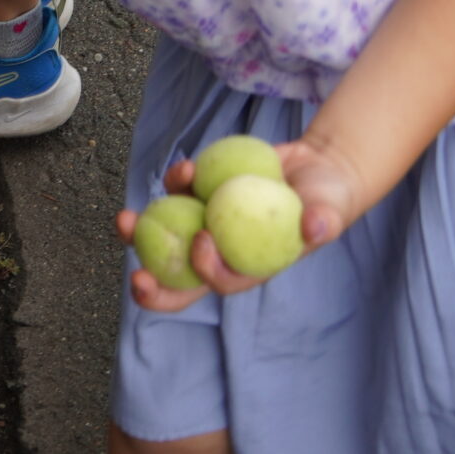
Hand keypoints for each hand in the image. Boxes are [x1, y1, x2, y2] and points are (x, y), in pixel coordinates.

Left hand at [112, 135, 367, 311]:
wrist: (315, 168)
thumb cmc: (327, 198)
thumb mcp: (332, 208)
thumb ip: (326, 220)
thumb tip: (315, 228)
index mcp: (251, 267)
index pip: (223, 282)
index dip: (207, 271)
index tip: (202, 241)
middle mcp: (224, 252)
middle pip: (184, 279)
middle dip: (156, 287)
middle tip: (135, 279)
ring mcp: (209, 224)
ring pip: (168, 236)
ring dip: (140, 233)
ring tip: (123, 219)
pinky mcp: (203, 197)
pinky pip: (179, 195)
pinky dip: (176, 183)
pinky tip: (185, 169)